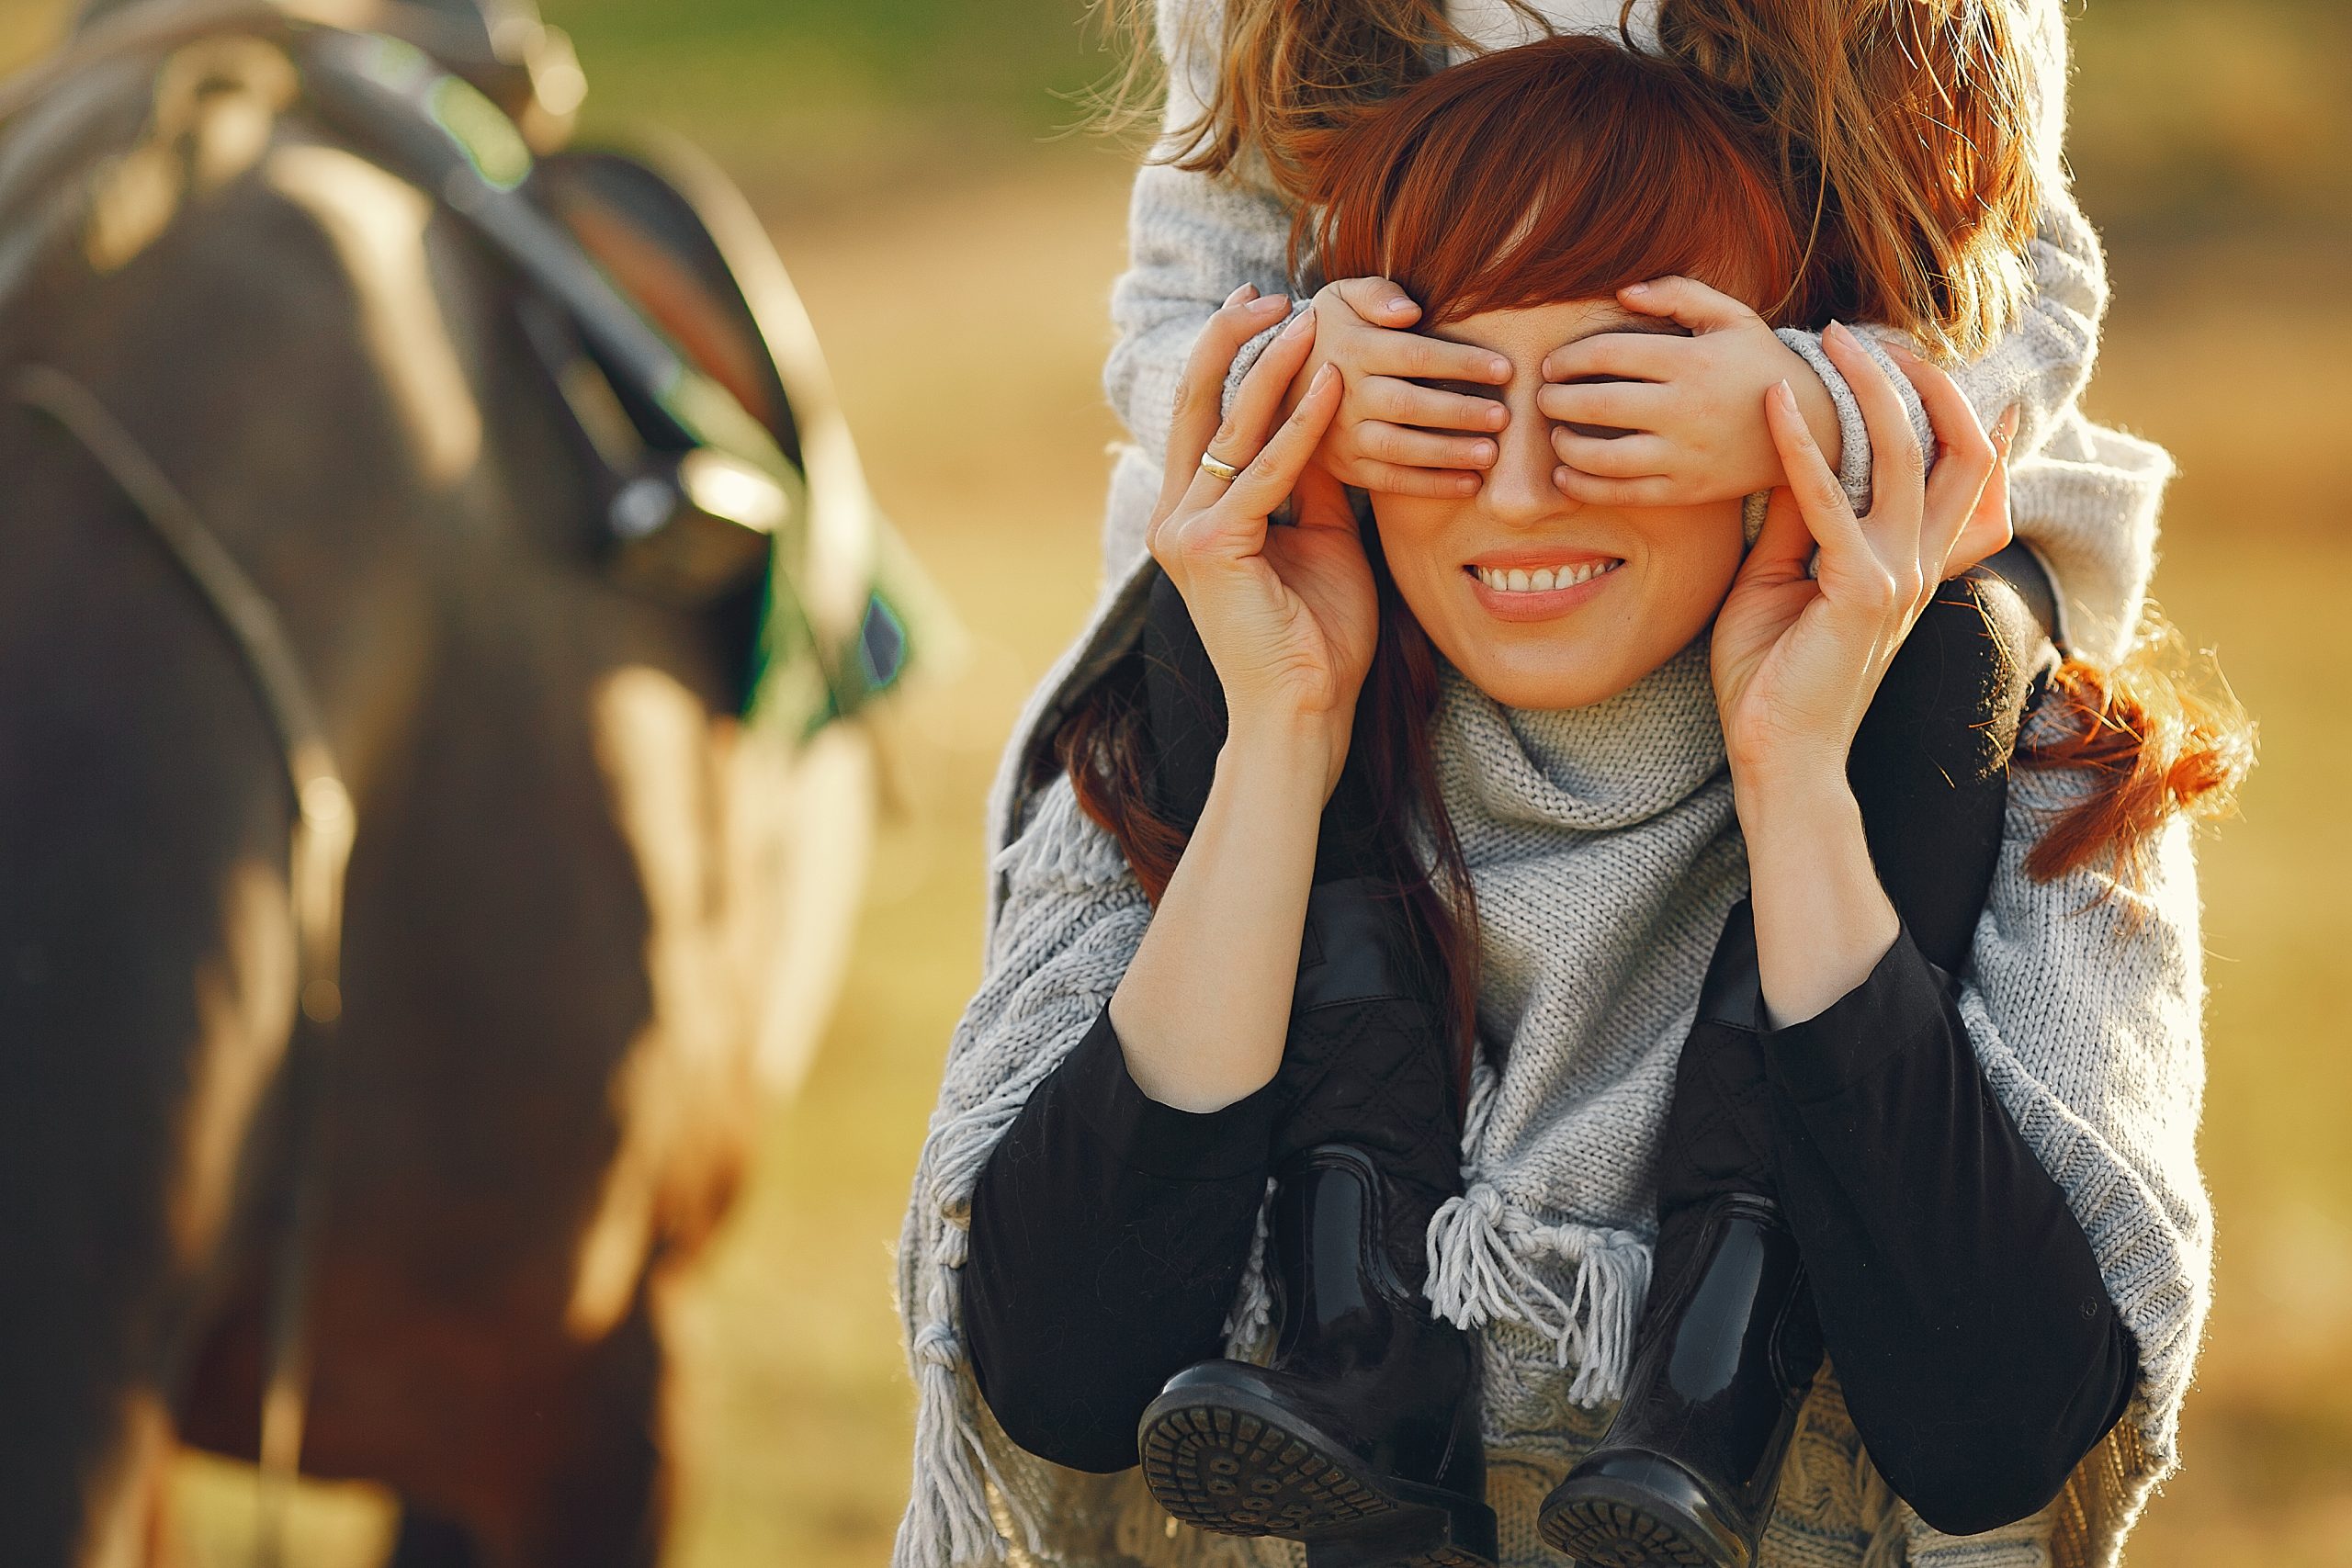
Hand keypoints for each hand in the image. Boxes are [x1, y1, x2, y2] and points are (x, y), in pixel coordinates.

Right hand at [1151, 292, 1379, 792]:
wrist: (1305, 711)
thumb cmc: (1318, 637)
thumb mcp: (1321, 537)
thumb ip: (1312, 478)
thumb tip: (1326, 411)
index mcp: (1195, 514)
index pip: (1209, 417)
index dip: (1235, 358)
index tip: (1271, 310)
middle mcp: (1176, 516)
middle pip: (1199, 404)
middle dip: (1234, 340)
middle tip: (1272, 291)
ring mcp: (1185, 531)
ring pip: (1231, 426)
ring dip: (1275, 367)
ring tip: (1312, 318)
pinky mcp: (1211, 546)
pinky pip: (1265, 469)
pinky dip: (1301, 425)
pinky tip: (1333, 384)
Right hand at [1281, 277, 1511, 498]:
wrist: (1278, 379)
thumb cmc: (1330, 331)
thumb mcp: (1341, 296)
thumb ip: (1376, 293)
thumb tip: (1411, 311)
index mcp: (1353, 348)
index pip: (1414, 355)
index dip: (1461, 362)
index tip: (1504, 369)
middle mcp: (1345, 394)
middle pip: (1409, 405)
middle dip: (1459, 412)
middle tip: (1503, 416)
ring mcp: (1343, 434)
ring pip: (1400, 448)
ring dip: (1448, 453)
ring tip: (1491, 454)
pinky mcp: (1346, 466)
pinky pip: (1390, 481)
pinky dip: (1430, 486)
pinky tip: (1469, 483)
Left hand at [1537, 276, 1842, 506]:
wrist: (1810, 425)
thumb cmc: (1758, 363)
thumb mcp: (1730, 316)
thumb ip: (1677, 294)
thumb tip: (1622, 292)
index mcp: (1691, 361)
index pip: (1608, 355)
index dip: (1568, 359)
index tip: (1551, 365)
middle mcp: (1685, 409)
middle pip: (1597, 406)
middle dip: (1555, 401)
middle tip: (1540, 398)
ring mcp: (1685, 454)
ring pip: (1604, 457)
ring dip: (1565, 447)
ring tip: (1556, 435)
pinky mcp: (1685, 490)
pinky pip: (1622, 494)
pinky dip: (1584, 487)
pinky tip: (1566, 475)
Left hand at [1710, 322, 2012, 795]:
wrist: (1780, 756)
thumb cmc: (1774, 676)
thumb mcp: (1783, 579)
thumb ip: (1799, 521)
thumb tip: (1792, 456)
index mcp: (1914, 562)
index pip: (1965, 474)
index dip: (1965, 413)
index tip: (1933, 358)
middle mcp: (1921, 563)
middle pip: (1954, 446)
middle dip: (1917, 379)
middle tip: (1862, 334)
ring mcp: (1898, 575)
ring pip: (1902, 454)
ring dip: (1865, 389)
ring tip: (1828, 340)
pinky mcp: (1859, 590)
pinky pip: (1828, 498)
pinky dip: (1799, 445)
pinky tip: (1769, 405)